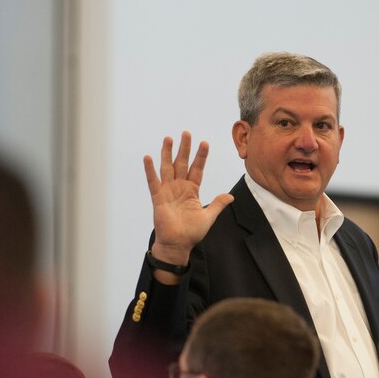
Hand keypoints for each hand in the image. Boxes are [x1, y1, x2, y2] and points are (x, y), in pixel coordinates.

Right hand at [143, 131, 233, 264]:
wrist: (178, 244)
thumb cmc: (192, 232)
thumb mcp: (209, 217)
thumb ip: (218, 204)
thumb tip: (230, 196)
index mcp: (192, 191)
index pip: (197, 169)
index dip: (201, 156)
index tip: (205, 143)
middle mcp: (180, 187)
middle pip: (182, 164)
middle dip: (185, 148)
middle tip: (186, 132)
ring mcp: (168, 191)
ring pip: (167, 168)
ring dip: (167, 153)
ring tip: (168, 138)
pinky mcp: (158, 198)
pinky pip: (153, 181)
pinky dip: (150, 170)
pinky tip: (148, 157)